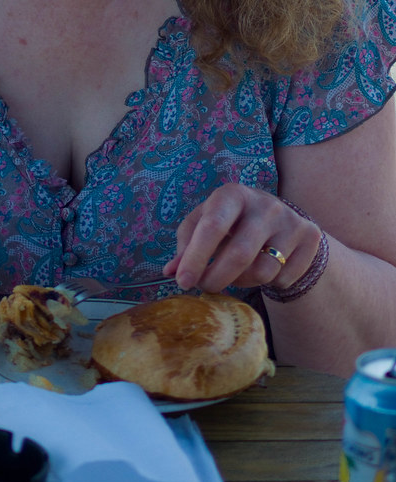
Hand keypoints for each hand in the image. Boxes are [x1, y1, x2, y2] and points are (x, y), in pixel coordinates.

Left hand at [163, 183, 321, 293]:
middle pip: (239, 254)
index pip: (212, 226)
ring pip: (262, 271)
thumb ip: (187, 245)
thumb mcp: (206, 223)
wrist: (280, 219)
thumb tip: (171, 272)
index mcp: (233, 194)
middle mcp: (265, 204)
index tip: (183, 282)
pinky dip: (269, 283)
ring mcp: (290, 220)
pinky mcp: (309, 237)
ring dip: (242, 282)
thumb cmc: (231, 221)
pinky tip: (264, 267)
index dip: (195, 257)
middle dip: (216, 278)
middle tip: (205, 287)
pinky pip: (284, 277)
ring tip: (236, 272)